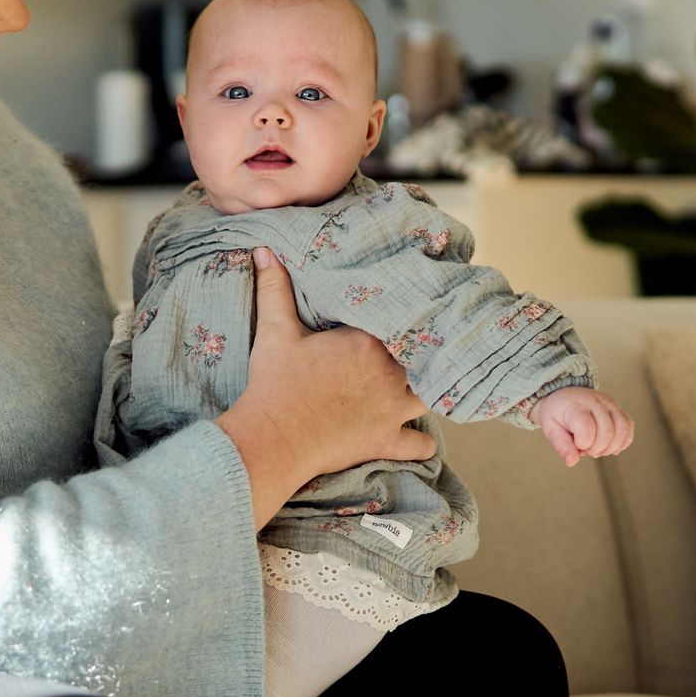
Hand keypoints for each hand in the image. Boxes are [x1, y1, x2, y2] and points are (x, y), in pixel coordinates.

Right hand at [216, 247, 434, 524]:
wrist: (272, 438)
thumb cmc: (274, 383)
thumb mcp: (274, 331)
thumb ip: (275, 288)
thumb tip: (265, 250)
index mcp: (367, 342)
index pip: (400, 319)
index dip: (400, 316)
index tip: (396, 312)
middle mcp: (390, 373)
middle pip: (421, 354)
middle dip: (417, 349)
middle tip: (407, 346)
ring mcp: (393, 410)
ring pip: (430, 394)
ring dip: (426, 388)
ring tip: (416, 382)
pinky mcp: (386, 442)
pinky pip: (421, 445)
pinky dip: (420, 440)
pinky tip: (411, 430)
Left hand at [532, 387, 632, 468]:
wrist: (563, 396)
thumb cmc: (557, 415)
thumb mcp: (551, 430)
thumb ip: (562, 446)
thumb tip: (572, 462)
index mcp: (576, 406)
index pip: (587, 429)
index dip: (582, 444)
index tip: (574, 444)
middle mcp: (595, 402)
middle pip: (608, 431)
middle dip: (597, 448)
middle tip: (585, 449)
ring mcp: (609, 403)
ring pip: (622, 429)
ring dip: (612, 447)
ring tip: (598, 449)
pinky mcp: (618, 408)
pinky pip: (629, 425)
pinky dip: (623, 441)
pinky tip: (611, 447)